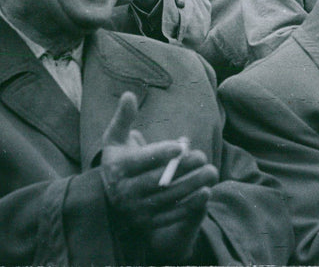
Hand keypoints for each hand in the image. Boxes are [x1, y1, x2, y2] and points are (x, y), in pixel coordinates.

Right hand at [100, 93, 218, 262]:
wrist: (107, 198)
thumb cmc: (118, 160)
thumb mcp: (115, 138)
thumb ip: (123, 118)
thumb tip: (129, 95)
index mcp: (117, 168)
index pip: (139, 161)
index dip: (159, 154)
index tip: (179, 146)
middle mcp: (124, 192)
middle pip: (156, 181)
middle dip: (182, 169)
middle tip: (204, 156)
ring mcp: (136, 210)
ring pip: (167, 198)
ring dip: (192, 186)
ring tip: (212, 172)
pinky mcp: (147, 223)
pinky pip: (171, 215)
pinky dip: (189, 205)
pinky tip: (205, 193)